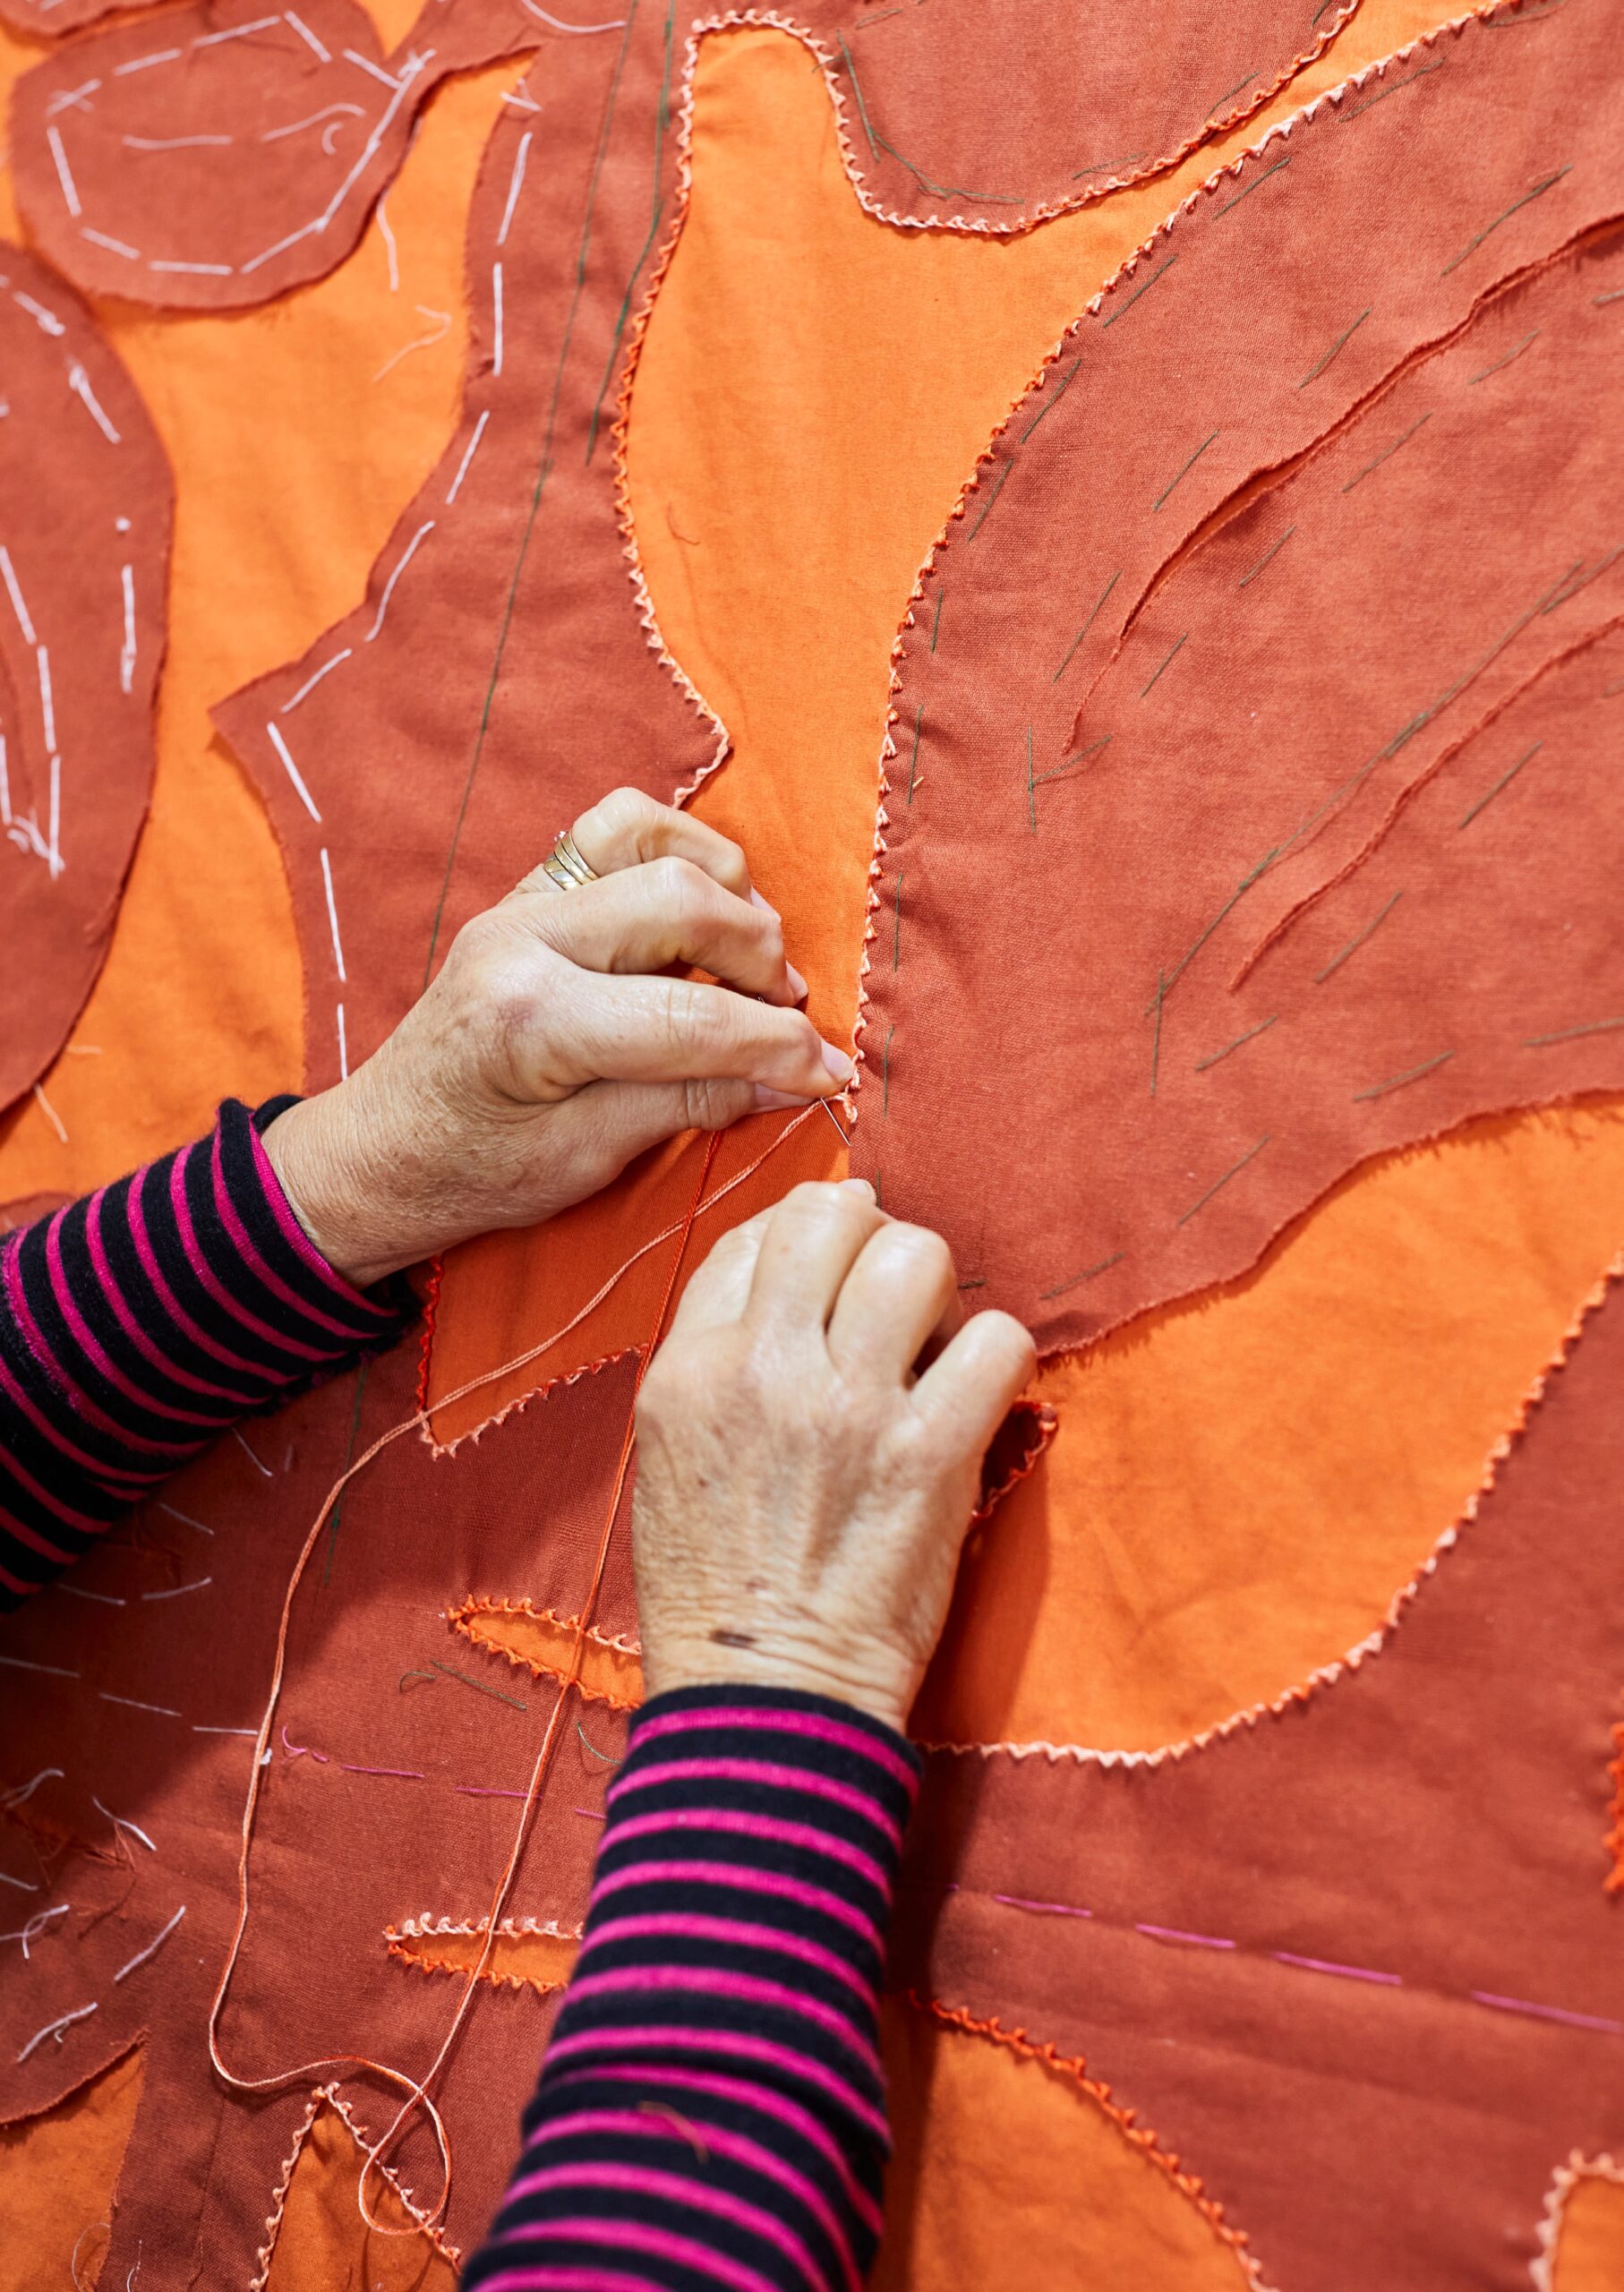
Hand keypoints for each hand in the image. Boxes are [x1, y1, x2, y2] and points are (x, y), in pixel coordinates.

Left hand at [261, 790, 851, 1286]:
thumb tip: (799, 1077)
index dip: (781, 1047)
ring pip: (654, 841)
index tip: (829, 1071)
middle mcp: (522, 939)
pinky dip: (676, 852)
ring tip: (750, 962)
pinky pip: (615, 829)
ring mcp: (520, 903)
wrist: (382, 1151)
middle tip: (786, 1017)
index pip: (695, 1018)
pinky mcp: (527, 892)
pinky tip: (704, 910)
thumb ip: (695, 1102)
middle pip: (686, 903)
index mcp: (533, 1020)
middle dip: (761, 961)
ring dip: (725, 894)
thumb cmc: (475, 1172)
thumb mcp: (591, 1158)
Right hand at [632, 1181, 1035, 1732]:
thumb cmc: (715, 1591)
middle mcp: (764, 1369)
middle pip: (831, 1216)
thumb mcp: (669, 1458)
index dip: (810, 1235)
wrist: (763, 1699)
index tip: (837, 1266)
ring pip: (915, 1256)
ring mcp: (849, 1407)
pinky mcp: (930, 1455)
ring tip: (935, 1340)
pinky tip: (979, 1393)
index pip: (755, 1234)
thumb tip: (788, 1288)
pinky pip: (995, 1341)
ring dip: (938, 1289)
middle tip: (893, 1293)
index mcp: (689, 1370)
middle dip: (873, 1238)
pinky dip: (999, 1357)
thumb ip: (716, 1366)